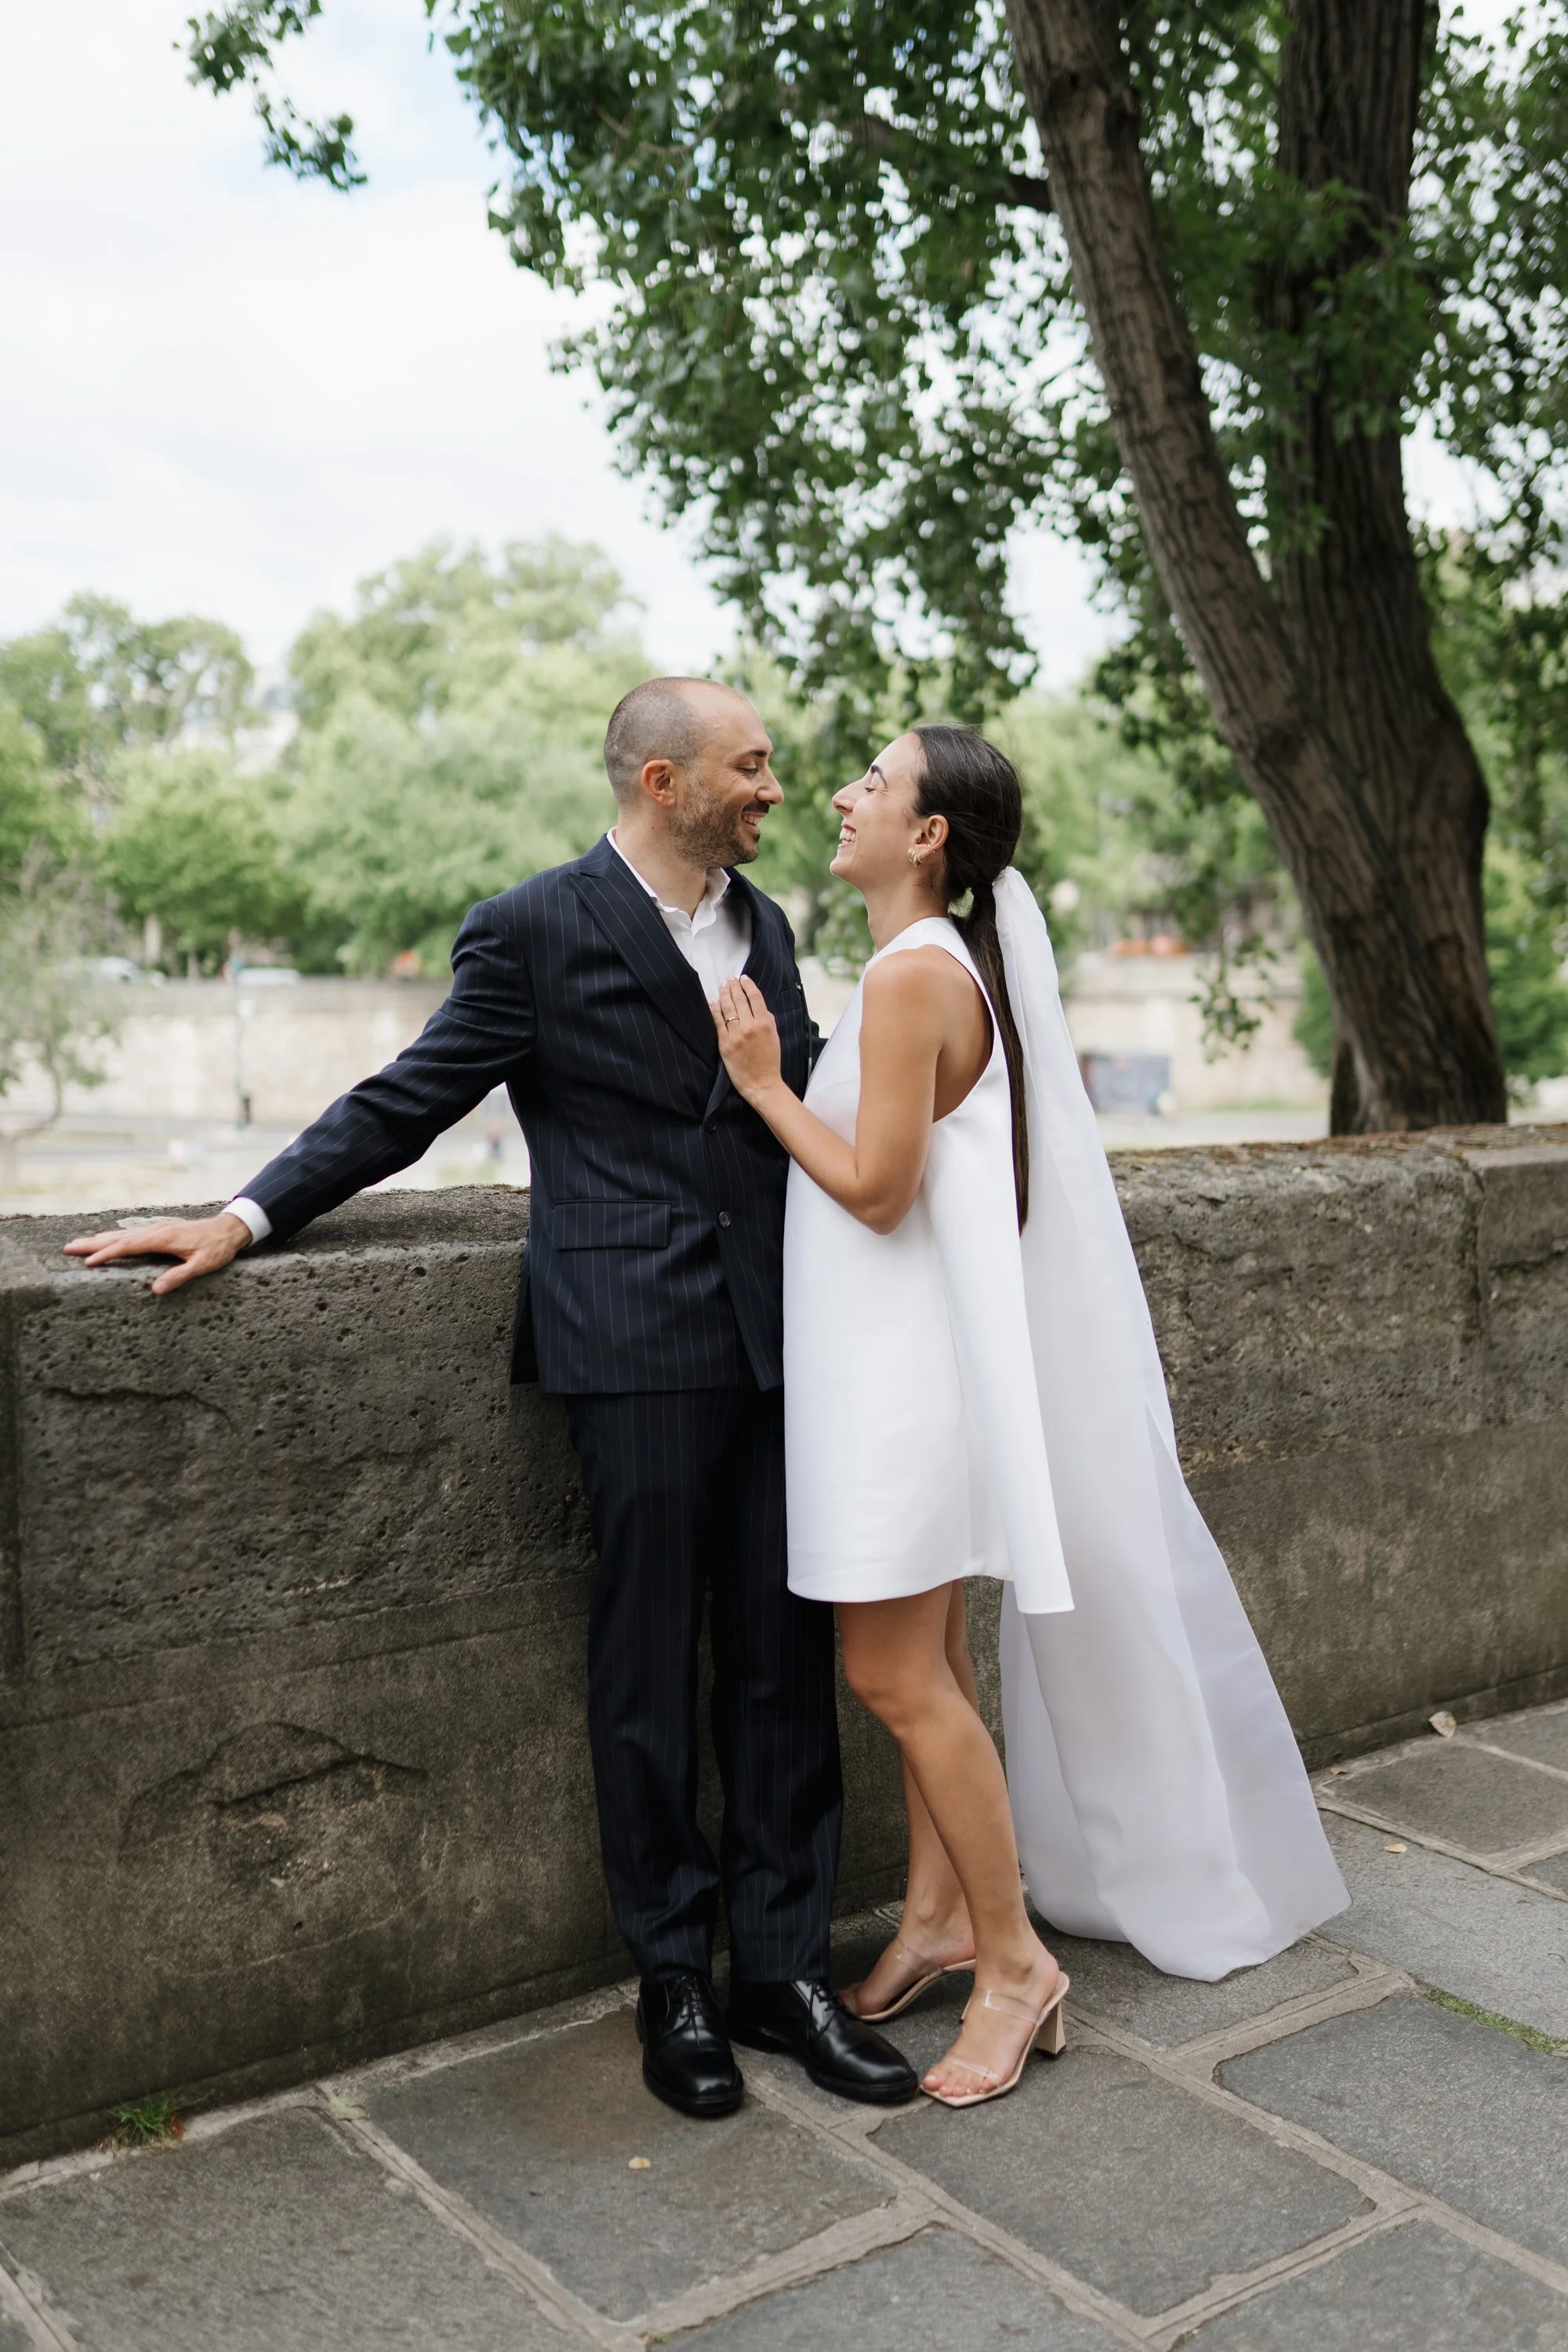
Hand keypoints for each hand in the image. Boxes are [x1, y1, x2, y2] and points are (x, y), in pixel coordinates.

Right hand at [62, 1211, 253, 1296]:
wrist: (229, 1229)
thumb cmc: (217, 1248)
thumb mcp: (202, 1265)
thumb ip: (179, 1276)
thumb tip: (155, 1290)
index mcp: (163, 1239)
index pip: (128, 1247)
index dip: (107, 1254)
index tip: (89, 1261)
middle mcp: (156, 1231)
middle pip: (118, 1238)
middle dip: (92, 1243)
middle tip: (68, 1247)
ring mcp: (156, 1230)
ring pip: (122, 1234)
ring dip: (99, 1239)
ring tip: (78, 1244)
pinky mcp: (159, 1232)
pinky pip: (130, 1234)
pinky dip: (113, 1237)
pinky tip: (106, 1239)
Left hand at [711, 975, 783, 1100]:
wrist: (762, 1083)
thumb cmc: (770, 1061)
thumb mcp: (775, 1036)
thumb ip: (767, 1019)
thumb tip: (758, 1005)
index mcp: (764, 1024)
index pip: (755, 997)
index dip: (748, 985)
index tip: (743, 978)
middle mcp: (749, 1027)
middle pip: (739, 1000)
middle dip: (733, 986)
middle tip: (729, 979)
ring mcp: (735, 1035)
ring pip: (727, 1009)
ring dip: (724, 995)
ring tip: (722, 986)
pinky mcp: (724, 1044)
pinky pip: (718, 1023)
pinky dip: (715, 1010)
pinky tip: (713, 1002)